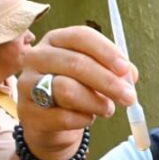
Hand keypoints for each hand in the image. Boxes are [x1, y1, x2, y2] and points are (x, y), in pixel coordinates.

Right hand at [17, 26, 138, 159]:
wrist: (50, 123)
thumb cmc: (76, 90)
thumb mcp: (95, 75)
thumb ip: (114, 71)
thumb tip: (130, 75)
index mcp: (56, 40)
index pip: (81, 36)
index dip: (106, 52)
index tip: (125, 69)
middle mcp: (37, 57)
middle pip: (76, 64)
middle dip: (108, 82)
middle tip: (129, 97)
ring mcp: (28, 84)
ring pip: (67, 90)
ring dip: (96, 102)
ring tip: (108, 109)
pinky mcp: (28, 112)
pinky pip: (62, 117)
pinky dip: (83, 120)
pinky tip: (88, 119)